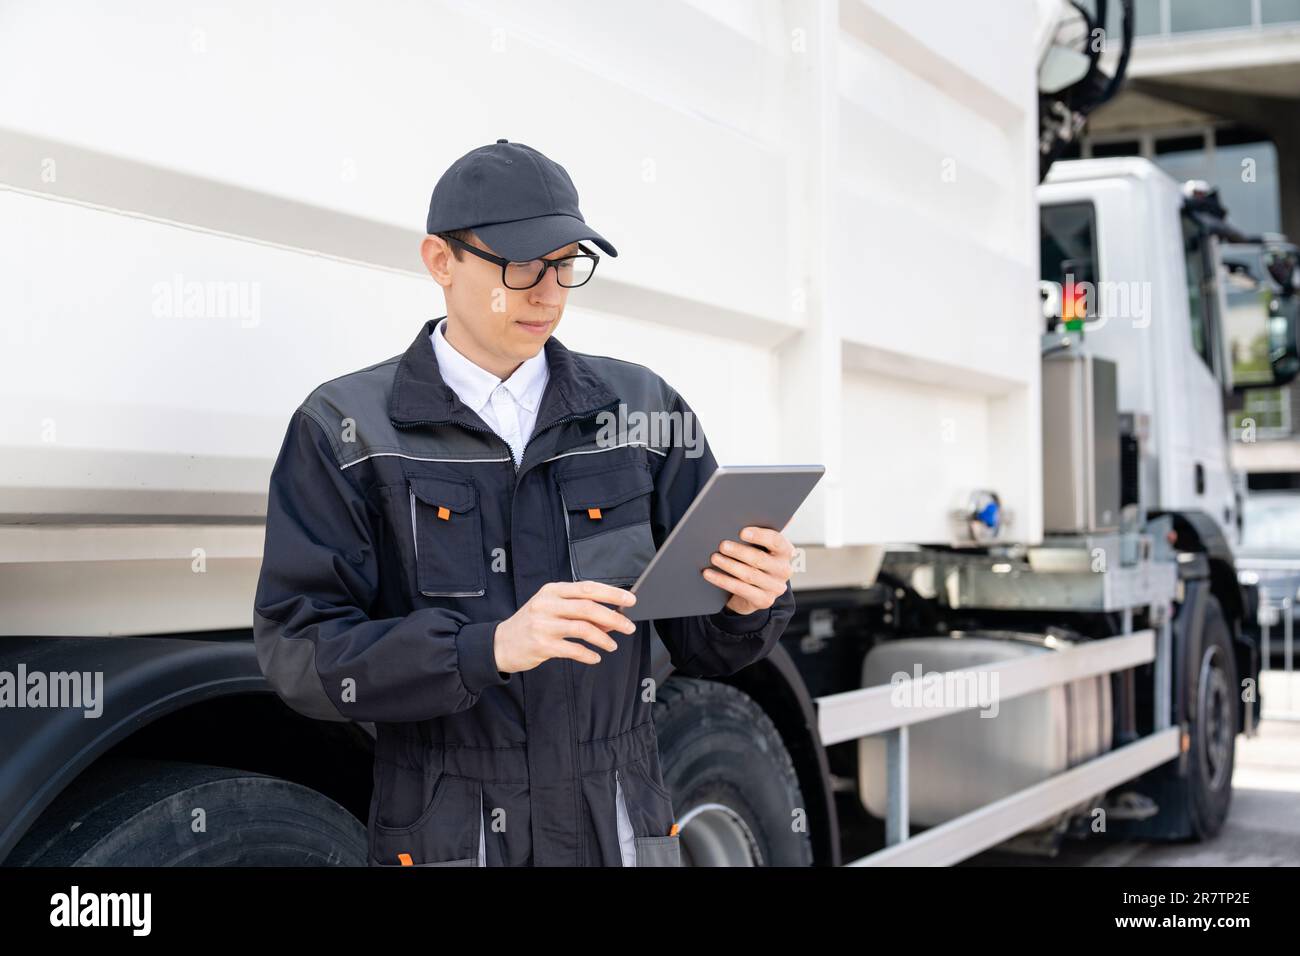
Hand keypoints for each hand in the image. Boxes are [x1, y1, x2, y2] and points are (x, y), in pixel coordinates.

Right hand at [493, 580, 636, 672]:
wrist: (500, 644)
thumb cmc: (531, 624)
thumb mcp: (551, 609)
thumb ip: (578, 610)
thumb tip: (611, 618)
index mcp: (552, 590)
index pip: (587, 588)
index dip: (612, 593)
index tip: (630, 600)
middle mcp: (547, 604)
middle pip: (588, 607)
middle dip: (613, 617)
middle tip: (628, 626)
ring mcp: (543, 625)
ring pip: (583, 628)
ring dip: (603, 638)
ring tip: (613, 645)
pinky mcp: (541, 645)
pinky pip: (572, 649)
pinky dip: (588, 654)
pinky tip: (595, 657)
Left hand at [703, 526, 793, 615]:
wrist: (754, 590)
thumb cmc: (755, 559)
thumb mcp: (760, 545)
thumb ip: (760, 529)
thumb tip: (754, 505)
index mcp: (786, 551)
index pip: (776, 541)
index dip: (760, 535)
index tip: (742, 532)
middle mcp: (784, 569)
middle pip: (760, 559)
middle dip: (739, 551)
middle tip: (722, 545)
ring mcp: (775, 587)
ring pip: (749, 575)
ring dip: (729, 565)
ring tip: (713, 557)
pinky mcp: (764, 600)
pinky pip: (741, 589)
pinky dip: (723, 580)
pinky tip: (709, 574)